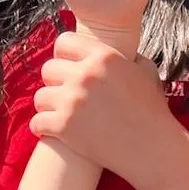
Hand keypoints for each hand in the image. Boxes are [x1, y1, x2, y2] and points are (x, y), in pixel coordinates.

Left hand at [29, 31, 172, 178]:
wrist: (151, 148)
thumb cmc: (151, 111)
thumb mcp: (145, 73)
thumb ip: (128, 57)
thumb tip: (122, 52)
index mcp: (103, 56)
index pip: (64, 42)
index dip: (64, 56)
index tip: (68, 68)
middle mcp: (85, 75)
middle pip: (48, 69)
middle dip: (55, 82)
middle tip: (64, 95)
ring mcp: (72, 101)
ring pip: (40, 96)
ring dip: (47, 106)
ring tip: (58, 114)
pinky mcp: (63, 127)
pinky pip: (36, 122)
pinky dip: (42, 128)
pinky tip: (52, 131)